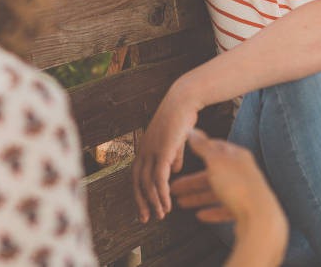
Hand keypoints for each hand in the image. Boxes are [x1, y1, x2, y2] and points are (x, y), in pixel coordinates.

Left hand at [132, 87, 198, 222]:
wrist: (183, 101)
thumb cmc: (181, 119)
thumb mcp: (175, 142)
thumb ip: (173, 156)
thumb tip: (174, 170)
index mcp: (144, 149)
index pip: (136, 176)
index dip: (139, 194)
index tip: (144, 209)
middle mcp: (144, 151)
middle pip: (137, 182)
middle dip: (141, 202)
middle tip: (146, 219)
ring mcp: (151, 150)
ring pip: (148, 183)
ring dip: (154, 201)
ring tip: (161, 215)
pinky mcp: (162, 151)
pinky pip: (159, 178)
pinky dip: (162, 193)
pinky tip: (167, 204)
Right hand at [171, 130, 287, 266]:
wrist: (260, 217)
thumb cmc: (237, 185)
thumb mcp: (215, 161)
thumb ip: (202, 146)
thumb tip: (193, 131)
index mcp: (237, 156)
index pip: (216, 148)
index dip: (199, 149)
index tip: (186, 152)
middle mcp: (242, 172)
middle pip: (212, 174)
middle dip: (192, 182)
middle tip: (174, 187)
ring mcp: (244, 192)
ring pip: (216, 193)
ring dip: (198, 197)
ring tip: (181, 203)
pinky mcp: (245, 210)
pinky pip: (225, 209)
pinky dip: (212, 211)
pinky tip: (200, 215)